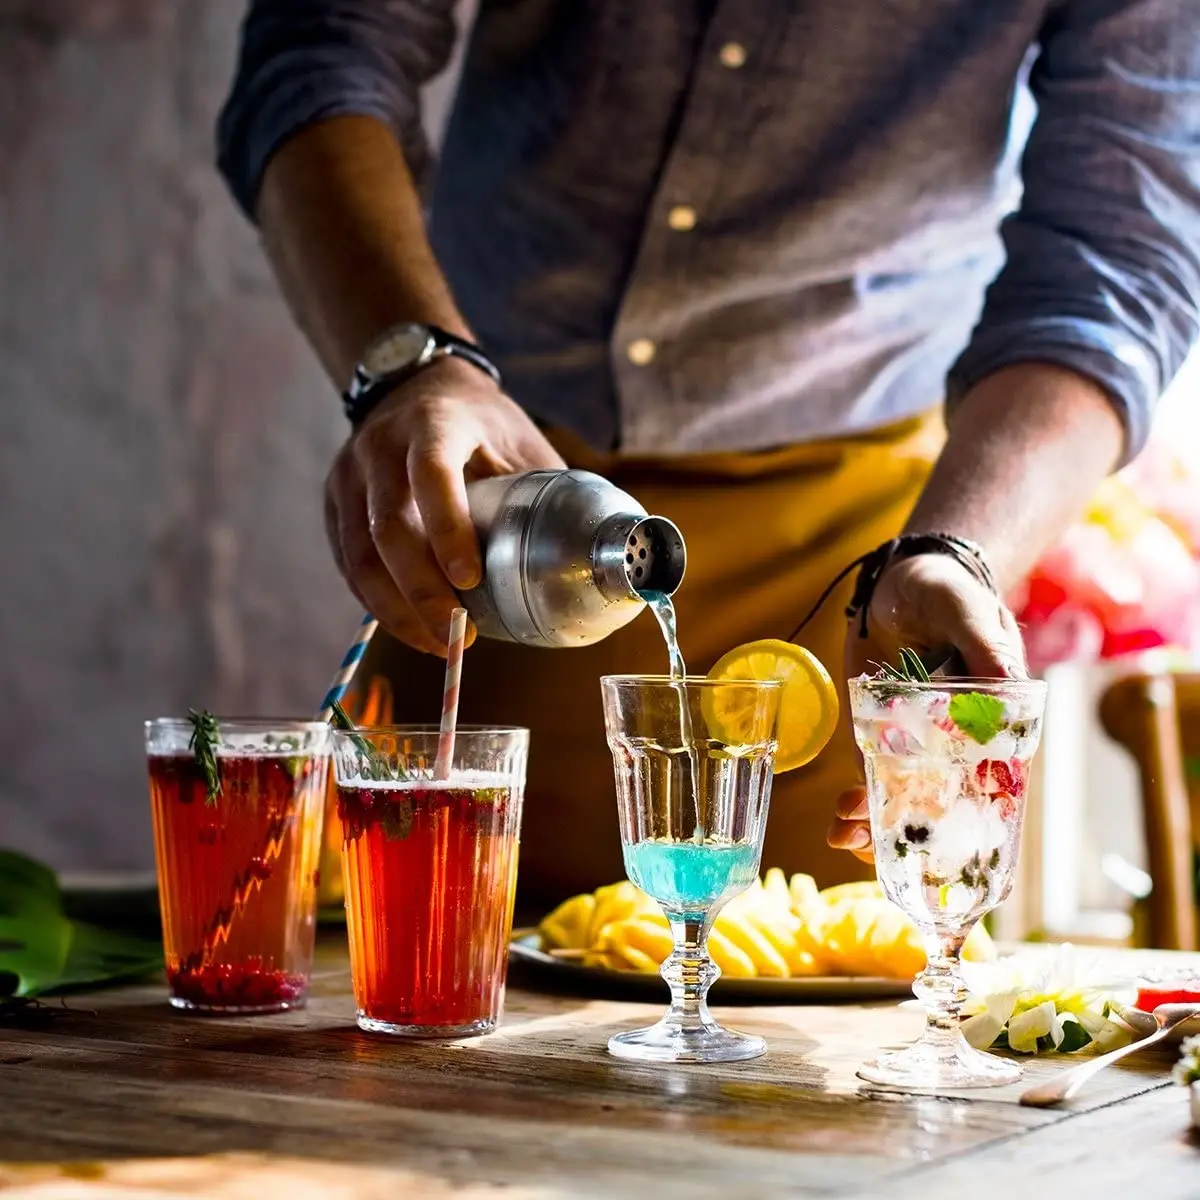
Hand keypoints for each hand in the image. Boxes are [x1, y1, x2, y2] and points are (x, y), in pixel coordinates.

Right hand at [324, 357, 564, 654]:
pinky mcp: (336, 502)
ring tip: (435, 643)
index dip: (447, 530)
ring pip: (360, 555)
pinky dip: (377, 602)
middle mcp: (380, 446)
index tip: (469, 582)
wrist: (418, 384)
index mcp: (433, 423)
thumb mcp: (520, 441)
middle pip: (388, 528)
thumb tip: (582, 557)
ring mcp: (350, 475)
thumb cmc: (482, 423)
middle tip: (457, 634)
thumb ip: (541, 492)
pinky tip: (409, 626)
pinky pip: (349, 563)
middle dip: (421, 591)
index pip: (430, 475)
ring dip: (396, 610)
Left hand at [825, 552, 1027, 861]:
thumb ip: (984, 644)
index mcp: (995, 722)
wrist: (898, 580)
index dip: (979, 828)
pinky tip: (840, 818)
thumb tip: (1002, 683)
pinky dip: (858, 805)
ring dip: (879, 828)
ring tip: (846, 835)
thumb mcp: (967, 610)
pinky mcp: (881, 736)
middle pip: (947, 807)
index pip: (995, 786)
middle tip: (877, 851)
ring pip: (906, 802)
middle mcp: (959, 743)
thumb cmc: (946, 591)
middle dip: (915, 839)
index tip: (952, 858)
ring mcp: (918, 743)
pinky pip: (874, 781)